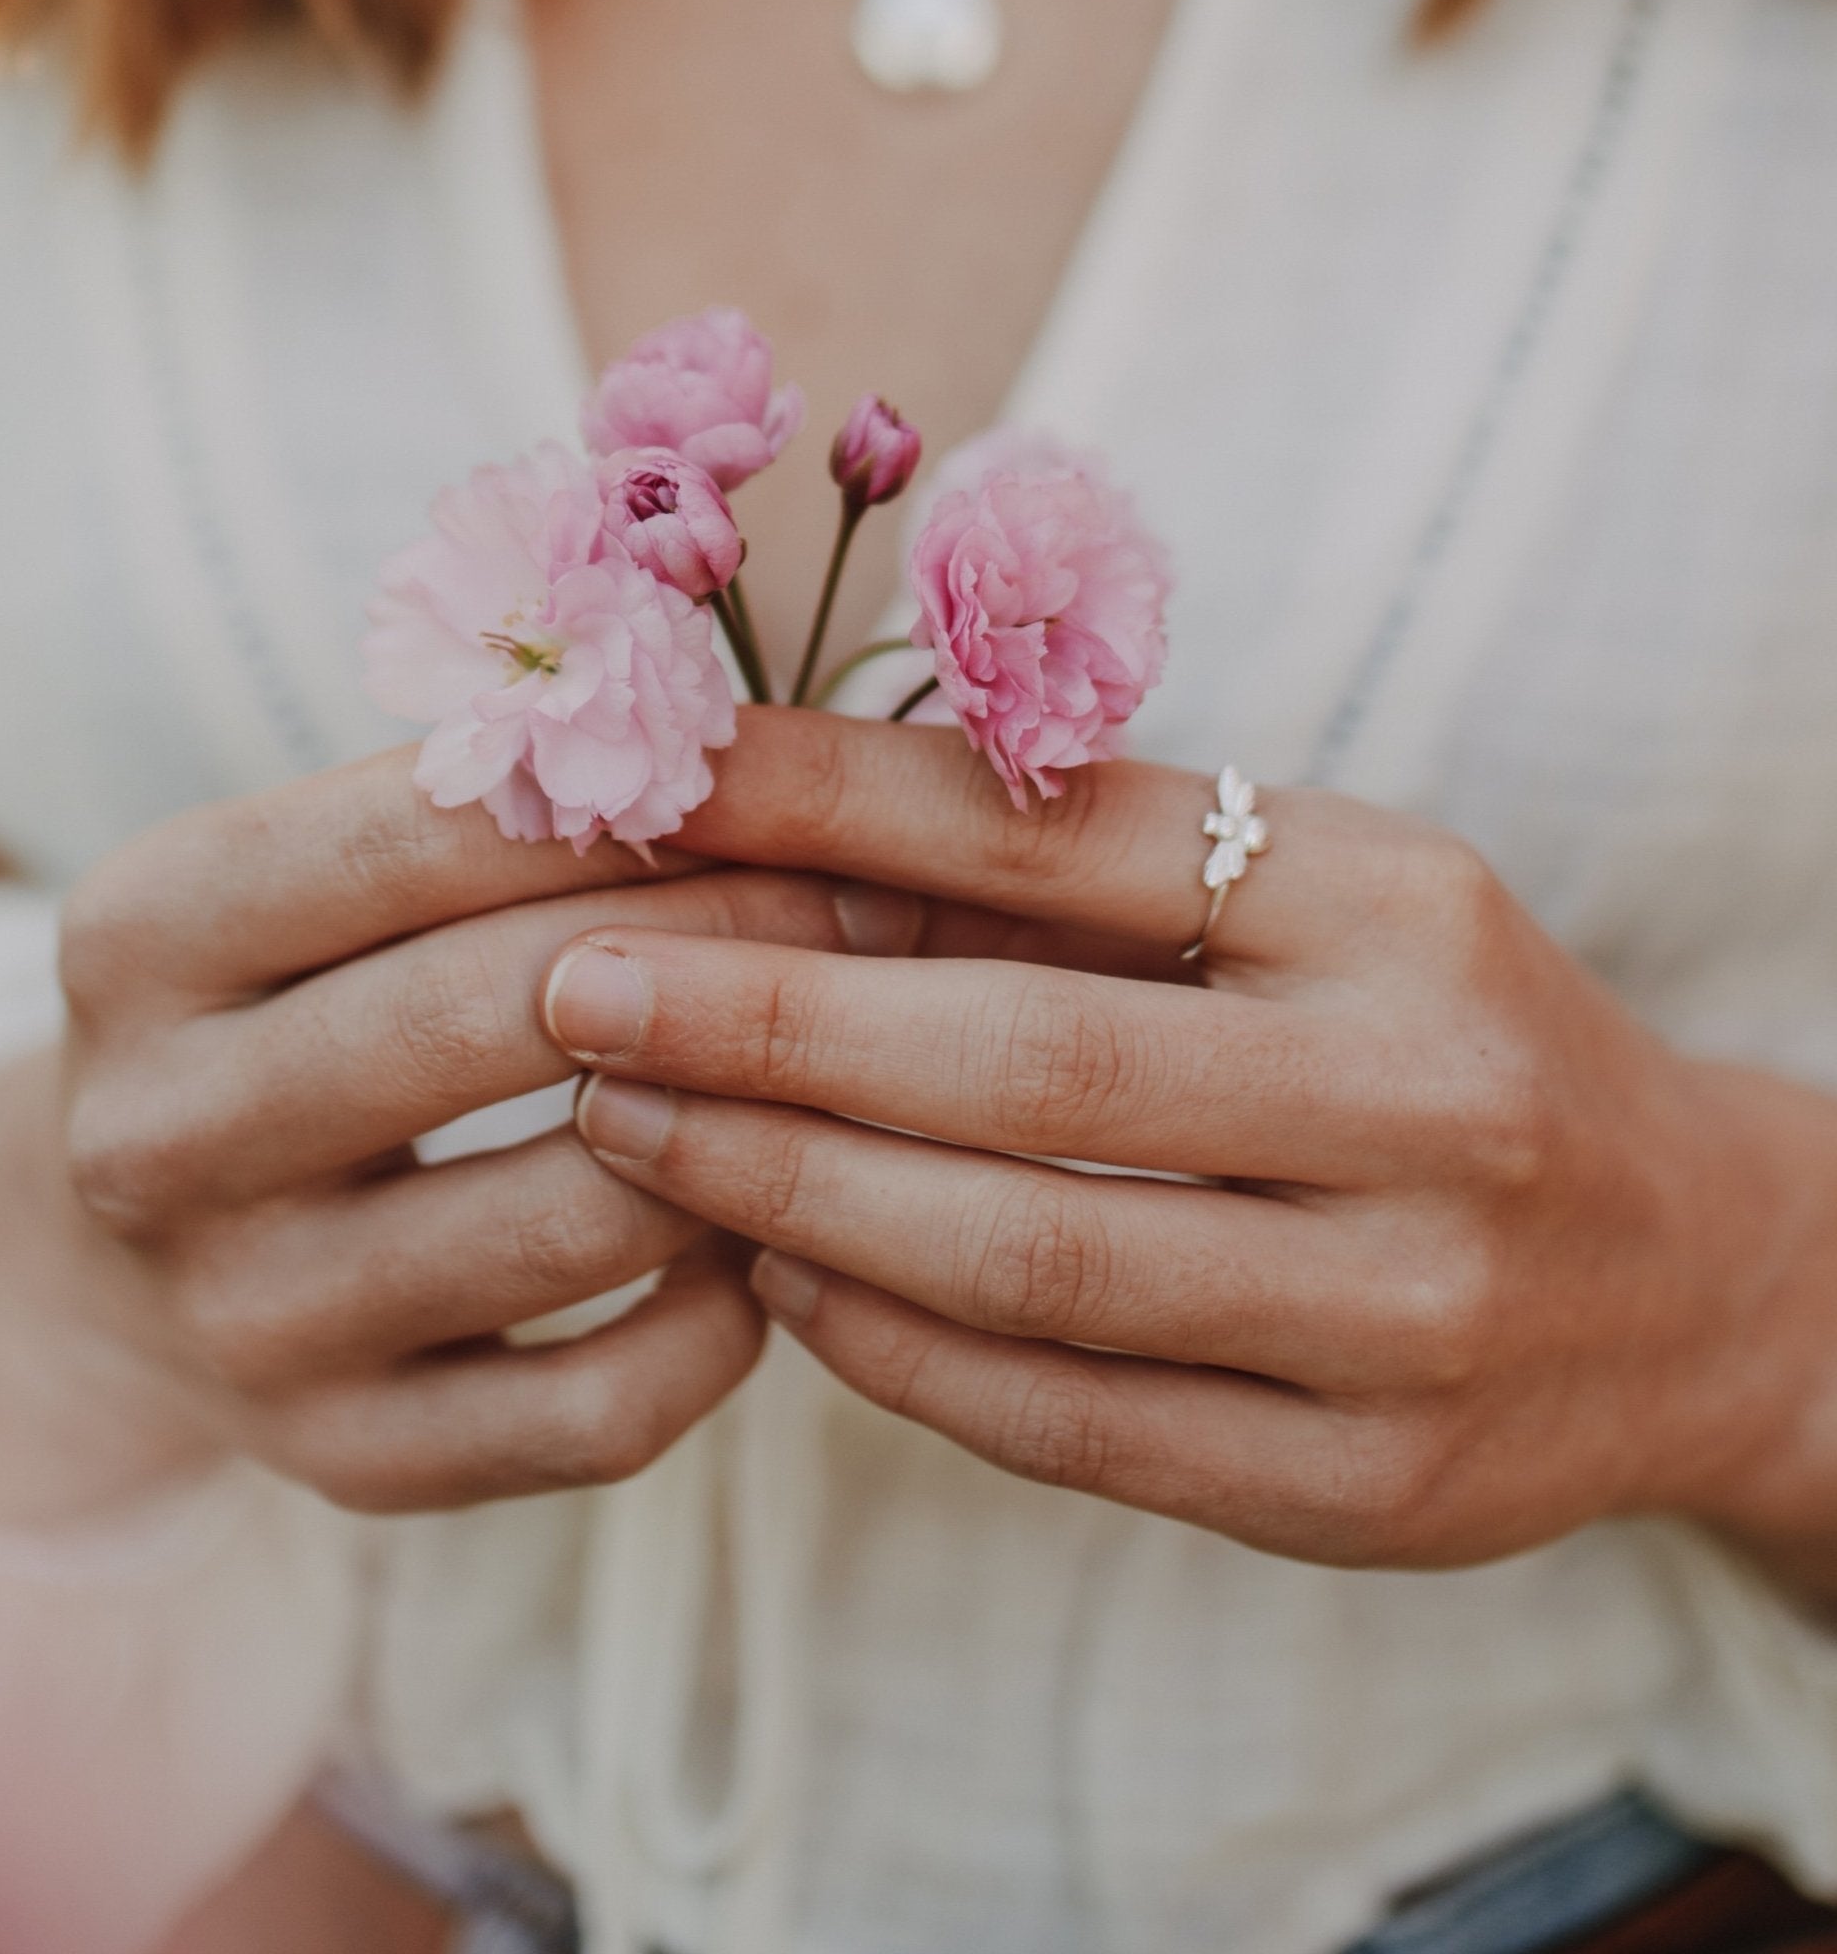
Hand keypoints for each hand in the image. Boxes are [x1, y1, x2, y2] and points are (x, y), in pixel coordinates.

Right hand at [0, 745, 924, 1524]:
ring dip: (742, 1137)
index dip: (634, 807)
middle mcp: (157, 1137)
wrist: (112, 1259)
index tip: (803, 792)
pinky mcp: (344, 1459)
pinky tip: (759, 1243)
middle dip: (721, 952)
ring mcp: (248, 1321)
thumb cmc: (281, 1013)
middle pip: (487, 1019)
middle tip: (876, 913)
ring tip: (836, 1068)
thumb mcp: (298, 885)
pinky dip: (718, 1325)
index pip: (413, 837)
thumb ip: (472, 818)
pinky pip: (597, 1410)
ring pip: (569, 1222)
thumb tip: (754, 755)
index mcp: (141, 939)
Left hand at [538, 710, 1836, 1573]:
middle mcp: (1419, 1100)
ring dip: (789, 1195)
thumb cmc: (1445, 1047)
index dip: (832, 800)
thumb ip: (1090, 889)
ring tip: (630, 1135)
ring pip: (1027, 1253)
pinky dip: (892, 1347)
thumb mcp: (1322, 912)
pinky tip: (776, 1283)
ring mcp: (1404, 1313)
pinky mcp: (1364, 1484)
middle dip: (761, 1025)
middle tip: (576, 993)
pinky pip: (1070, 1417)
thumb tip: (788, 852)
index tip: (652, 783)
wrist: (1691, 1283)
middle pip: (1025, 1059)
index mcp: (1395, 905)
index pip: (1065, 833)